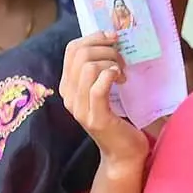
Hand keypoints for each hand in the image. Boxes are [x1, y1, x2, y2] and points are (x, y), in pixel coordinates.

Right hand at [59, 32, 147, 172]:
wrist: (124, 154)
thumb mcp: (104, 91)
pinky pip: (98, 87)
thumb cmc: (118, 120)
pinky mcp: (96, 118)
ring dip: (111, 63)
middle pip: (80, 54)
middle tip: (121, 60)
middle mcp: (69, 96)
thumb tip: (110, 40)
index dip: (93, 37)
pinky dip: (111, 76)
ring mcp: (80, 108)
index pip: (72, 49)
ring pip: (88, 67)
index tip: (113, 39)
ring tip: (122, 74)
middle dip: (105, 49)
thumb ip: (100, 71)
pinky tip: (121, 80)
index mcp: (69, 86)